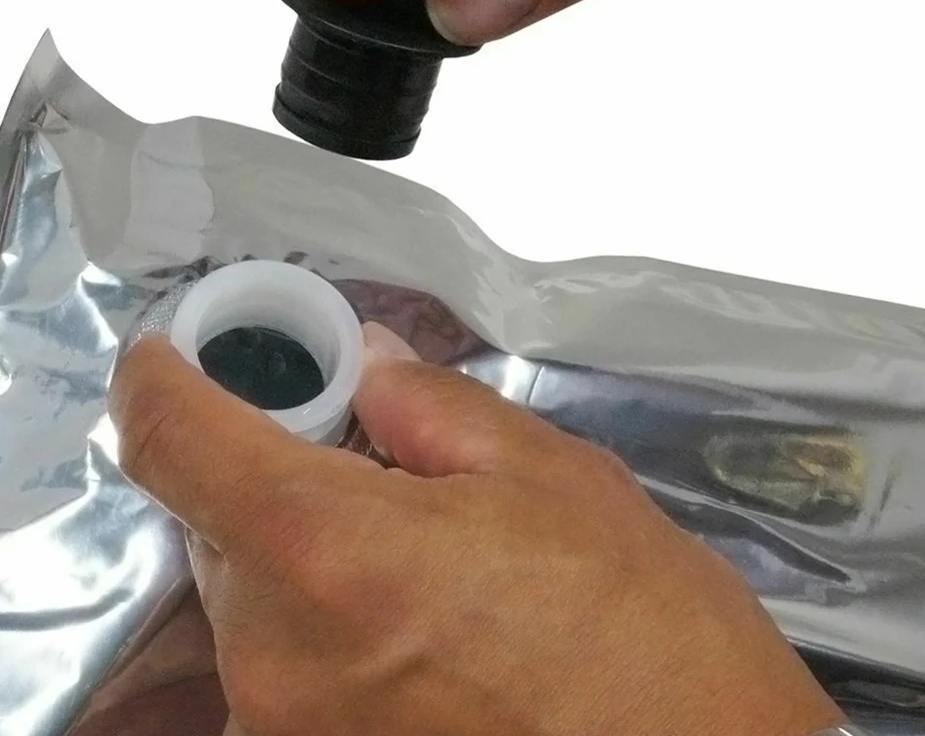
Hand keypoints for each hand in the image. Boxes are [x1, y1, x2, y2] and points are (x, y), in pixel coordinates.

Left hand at [109, 324, 843, 735]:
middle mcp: (279, 657)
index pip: (180, 442)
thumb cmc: (639, 626)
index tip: (168, 352)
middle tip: (356, 439)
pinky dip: (324, 606)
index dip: (160, 379)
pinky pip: (284, 656)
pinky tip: (417, 607)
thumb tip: (370, 367)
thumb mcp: (545, 470)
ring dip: (304, 539)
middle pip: (218, 517)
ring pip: (251, 589)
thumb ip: (429, 406)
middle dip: (273, 460)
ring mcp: (287, 730)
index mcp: (332, 552)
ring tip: (414, 534)